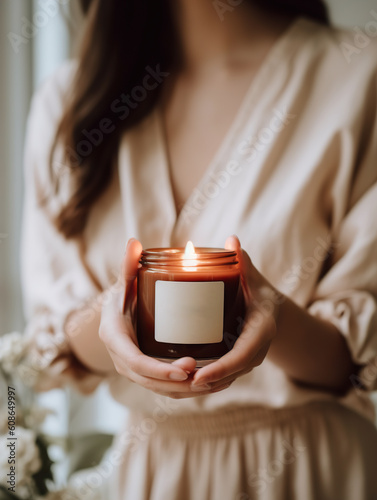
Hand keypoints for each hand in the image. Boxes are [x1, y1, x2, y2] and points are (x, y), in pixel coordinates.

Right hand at [99, 239, 220, 397]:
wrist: (117, 312)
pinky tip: (206, 384)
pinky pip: (162, 387)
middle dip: (178, 384)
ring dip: (184, 392)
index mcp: (114, 337)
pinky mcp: (144, 373)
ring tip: (211, 382)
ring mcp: (131, 369)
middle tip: (205, 374)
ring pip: (158, 388)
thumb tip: (133, 242)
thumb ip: (129, 265)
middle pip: (149, 381)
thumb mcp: (125, 281)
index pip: (136, 362)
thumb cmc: (124, 295)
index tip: (188, 366)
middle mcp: (120, 359)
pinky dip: (182, 390)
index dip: (160, 370)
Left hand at [191, 235, 278, 391]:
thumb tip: (231, 240)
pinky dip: (205, 381)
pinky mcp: (237, 364)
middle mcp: (256, 351)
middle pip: (231, 374)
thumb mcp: (255, 279)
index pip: (242, 356)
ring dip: (202, 386)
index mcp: (262, 331)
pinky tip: (181, 382)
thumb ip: (244, 264)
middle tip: (177, 381)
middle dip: (205, 382)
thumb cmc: (261, 293)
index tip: (198, 376)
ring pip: (225, 380)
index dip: (221, 369)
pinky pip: (222, 377)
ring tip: (173, 385)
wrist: (273, 312)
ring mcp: (247, 361)